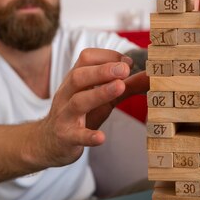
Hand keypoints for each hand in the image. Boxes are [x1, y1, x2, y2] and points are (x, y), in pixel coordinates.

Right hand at [37, 48, 147, 166]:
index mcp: (75, 80)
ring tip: (119, 88)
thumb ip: (125, 87)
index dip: (108, 57)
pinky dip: (88, 136)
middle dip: (103, 70)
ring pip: (78, 101)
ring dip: (99, 93)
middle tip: (125, 69)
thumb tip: (151, 76)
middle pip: (79, 76)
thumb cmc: (80, 115)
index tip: (128, 63)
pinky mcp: (66, 138)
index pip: (86, 58)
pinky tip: (101, 137)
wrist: (48, 143)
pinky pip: (76, 135)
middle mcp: (67, 94)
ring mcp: (65, 116)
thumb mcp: (102, 98)